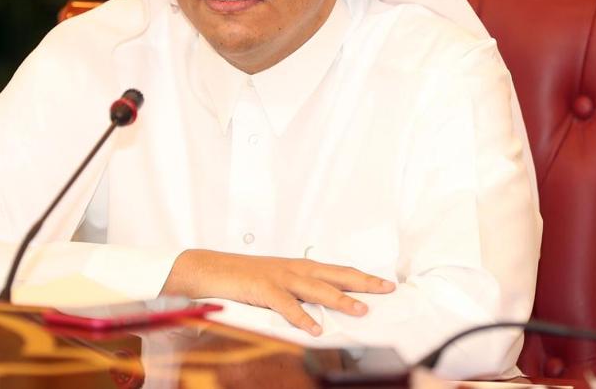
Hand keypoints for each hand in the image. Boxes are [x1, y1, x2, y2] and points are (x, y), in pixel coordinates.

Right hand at [160, 250, 395, 334]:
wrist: (208, 269)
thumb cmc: (241, 278)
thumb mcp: (275, 283)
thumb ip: (296, 293)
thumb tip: (320, 310)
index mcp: (298, 266)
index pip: (337, 270)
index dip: (362, 276)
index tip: (385, 283)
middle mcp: (293, 268)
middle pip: (335, 274)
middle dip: (363, 282)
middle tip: (387, 289)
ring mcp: (279, 277)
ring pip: (317, 288)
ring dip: (340, 299)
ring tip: (361, 310)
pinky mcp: (262, 288)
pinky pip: (286, 305)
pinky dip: (301, 316)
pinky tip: (315, 328)